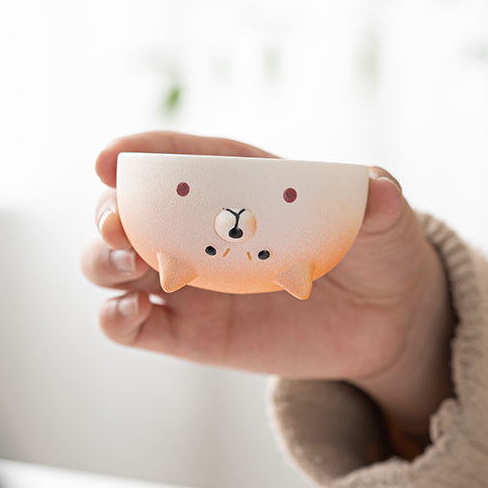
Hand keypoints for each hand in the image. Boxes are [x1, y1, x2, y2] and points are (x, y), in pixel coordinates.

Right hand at [81, 131, 454, 439]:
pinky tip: (135, 313)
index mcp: (234, 183)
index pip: (173, 159)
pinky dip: (116, 318)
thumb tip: (376, 192)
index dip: (135, 154)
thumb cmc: (375, 252)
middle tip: (120, 226)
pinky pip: (131, 326)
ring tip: (134, 267)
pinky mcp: (188, 333)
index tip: (109, 160)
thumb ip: (376, 204)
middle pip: (125, 212)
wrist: (382, 320)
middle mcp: (196, 230)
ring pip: (112, 265)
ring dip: (103, 261)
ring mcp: (187, 283)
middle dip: (110, 214)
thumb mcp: (383, 222)